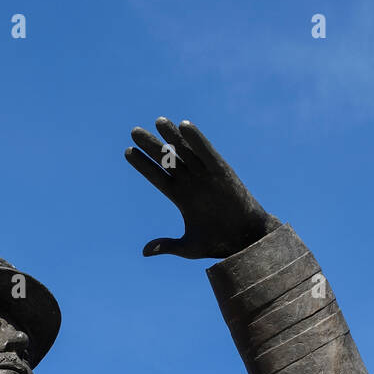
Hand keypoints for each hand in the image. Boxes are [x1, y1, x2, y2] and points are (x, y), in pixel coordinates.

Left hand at [124, 117, 280, 259]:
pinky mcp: (222, 172)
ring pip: (185, 151)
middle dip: (151, 146)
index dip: (143, 165)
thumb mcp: (188, 247)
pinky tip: (184, 125)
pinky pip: (207, 152)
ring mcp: (206, 176)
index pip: (157, 177)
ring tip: (158, 122)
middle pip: (167, 159)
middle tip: (134, 131)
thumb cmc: (218, 243)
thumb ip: (167, 245)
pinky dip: (197, 139)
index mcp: (181, 197)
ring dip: (172, 136)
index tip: (127, 152)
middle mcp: (191, 183)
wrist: (245, 241)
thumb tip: (144, 251)